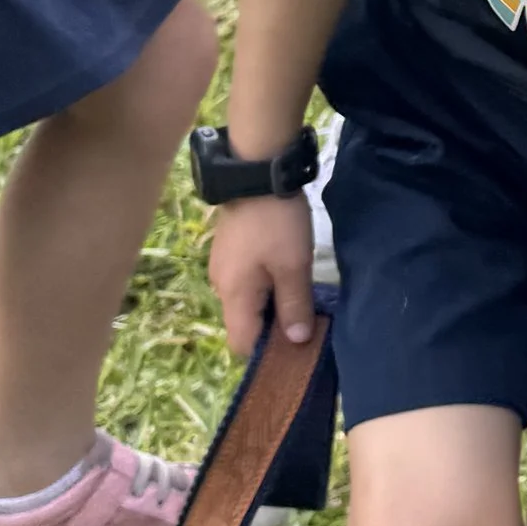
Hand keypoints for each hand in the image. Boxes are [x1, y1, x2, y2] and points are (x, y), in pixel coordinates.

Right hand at [209, 191, 318, 354]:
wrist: (257, 173)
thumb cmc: (277, 224)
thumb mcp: (293, 266)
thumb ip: (294, 305)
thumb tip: (295, 341)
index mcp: (233, 295)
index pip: (241, 343)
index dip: (267, 352)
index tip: (296, 347)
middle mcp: (221, 287)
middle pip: (244, 323)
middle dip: (272, 329)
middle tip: (305, 321)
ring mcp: (224, 267)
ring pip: (246, 303)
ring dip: (270, 306)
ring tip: (299, 297)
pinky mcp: (230, 252)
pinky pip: (246, 283)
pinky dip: (265, 287)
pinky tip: (286, 275)